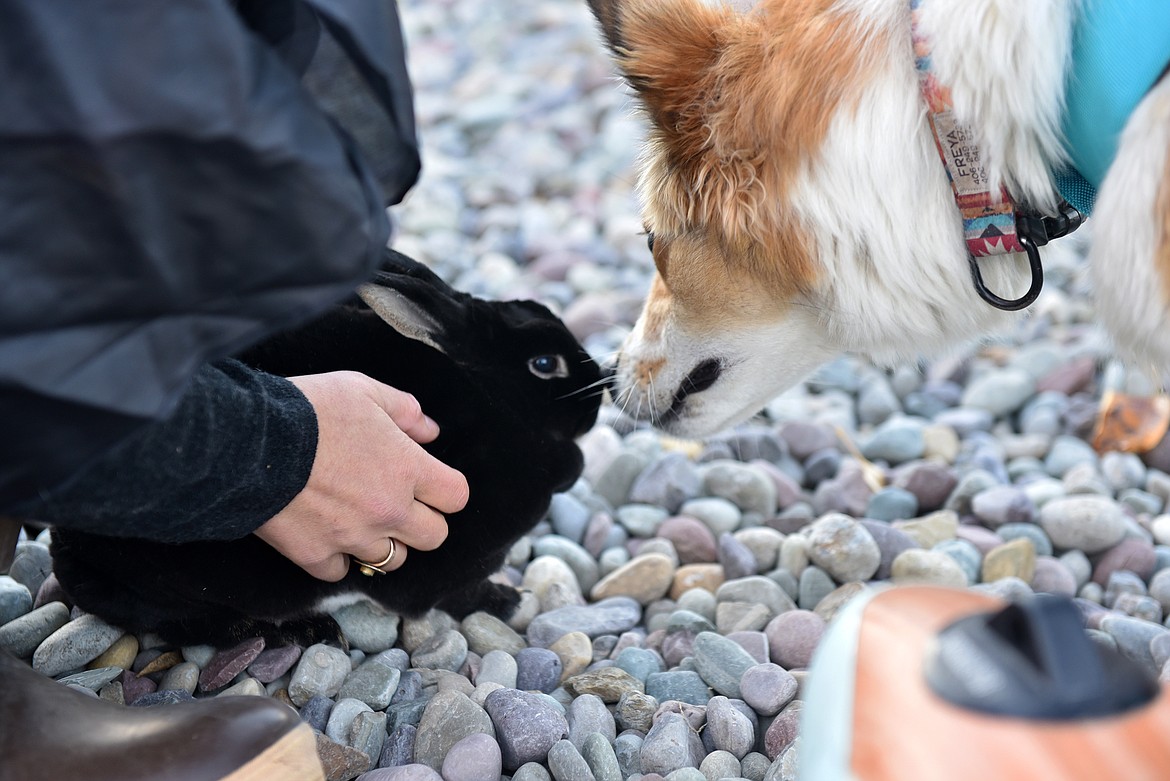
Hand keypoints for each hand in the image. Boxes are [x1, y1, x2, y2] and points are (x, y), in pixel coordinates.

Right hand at [254, 371, 468, 580]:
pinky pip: (341, 572)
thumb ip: (404, 410)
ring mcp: (353, 537)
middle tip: (398, 502)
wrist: (248, 441)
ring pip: (392, 560)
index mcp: (407, 469)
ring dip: (383, 542)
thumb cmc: (309, 408)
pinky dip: (336, 558)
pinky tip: (326, 533)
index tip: (428, 481)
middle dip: (422, 521)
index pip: (456, 496)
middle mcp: (389, 510)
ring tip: (362, 519)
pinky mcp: (315, 555)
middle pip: (434, 537)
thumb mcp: (362, 389)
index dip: (445, 489)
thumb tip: (430, 431)